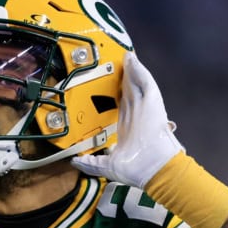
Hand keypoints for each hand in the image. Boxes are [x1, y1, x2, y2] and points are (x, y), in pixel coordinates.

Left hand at [72, 52, 184, 188]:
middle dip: (125, 78)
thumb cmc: (136, 170)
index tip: (109, 87)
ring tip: (126, 58)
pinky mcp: (152, 103)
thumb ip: (90, 162)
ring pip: (137, 83)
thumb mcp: (107, 166)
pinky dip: (139, 70)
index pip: (123, 106)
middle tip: (119, 65)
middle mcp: (137, 116)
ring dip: (132, 70)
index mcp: (129, 128)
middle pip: (129, 92)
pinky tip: (132, 59)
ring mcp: (145, 108)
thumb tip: (74, 161)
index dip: (116, 95)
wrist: (153, 169)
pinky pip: (145, 82)